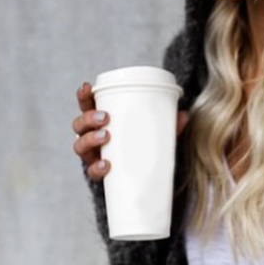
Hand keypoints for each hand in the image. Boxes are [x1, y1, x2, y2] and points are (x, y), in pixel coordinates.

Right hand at [73, 82, 190, 181]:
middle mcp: (91, 136)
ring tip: (105, 136)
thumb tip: (184, 115)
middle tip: (105, 117)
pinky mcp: (98, 173)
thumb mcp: (152, 132)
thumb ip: (167, 124)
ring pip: (79, 145)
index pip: (86, 105)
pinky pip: (91, 171)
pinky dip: (97, 168)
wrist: (138, 177)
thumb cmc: (140, 145)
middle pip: (79, 125)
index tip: (88, 87)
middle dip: (88, 118)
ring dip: (90, 139)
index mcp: (99, 121)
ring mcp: (92, 155)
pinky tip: (106, 165)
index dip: (83, 96)